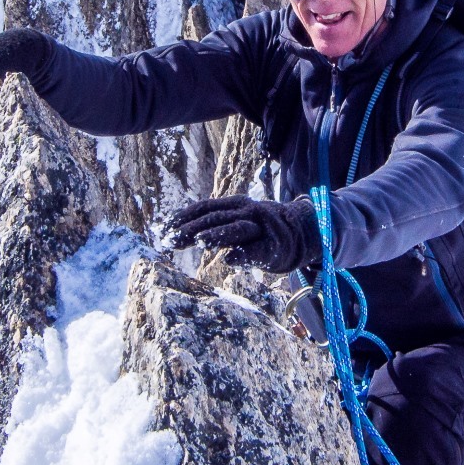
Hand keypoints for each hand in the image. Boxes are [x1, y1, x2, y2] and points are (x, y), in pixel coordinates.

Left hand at [167, 195, 315, 273]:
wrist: (300, 232)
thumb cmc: (258, 230)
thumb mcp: (234, 221)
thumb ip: (211, 225)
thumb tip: (175, 232)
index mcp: (234, 204)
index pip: (204, 207)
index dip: (183, 216)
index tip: (163, 228)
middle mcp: (247, 212)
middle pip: (216, 218)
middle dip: (192, 229)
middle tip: (170, 240)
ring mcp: (261, 229)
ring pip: (237, 229)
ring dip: (218, 234)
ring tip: (200, 241)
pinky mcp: (273, 248)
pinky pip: (257, 251)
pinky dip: (244, 255)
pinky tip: (230, 260)